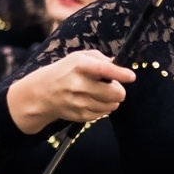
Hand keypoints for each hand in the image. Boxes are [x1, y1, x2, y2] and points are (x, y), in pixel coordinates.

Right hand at [7, 50, 134, 132]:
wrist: (42, 94)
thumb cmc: (65, 72)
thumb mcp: (79, 57)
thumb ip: (100, 59)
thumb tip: (119, 65)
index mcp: (79, 66)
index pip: (104, 70)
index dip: (121, 74)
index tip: (131, 76)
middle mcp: (78, 85)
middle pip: (115, 93)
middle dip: (119, 90)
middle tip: (112, 86)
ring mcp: (79, 102)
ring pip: (112, 105)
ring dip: (112, 100)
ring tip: (101, 93)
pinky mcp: (80, 116)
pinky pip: (103, 114)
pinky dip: (103, 108)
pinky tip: (93, 101)